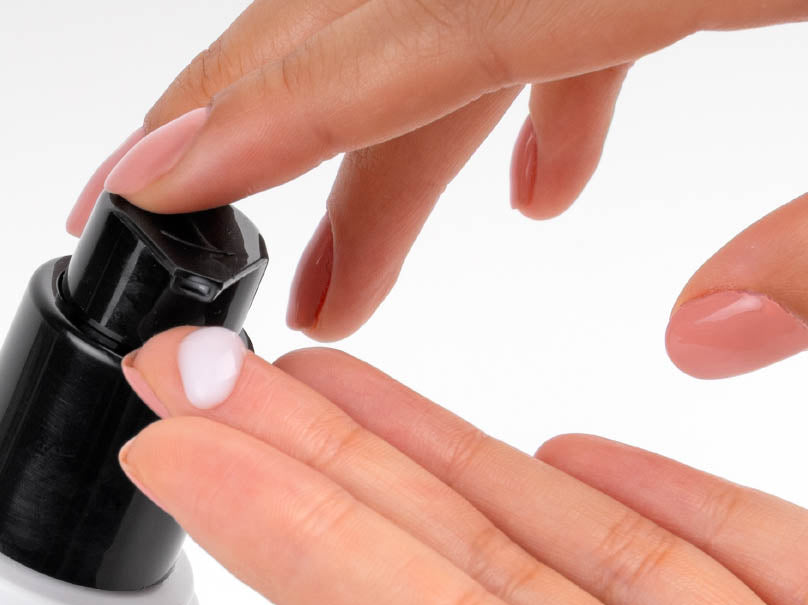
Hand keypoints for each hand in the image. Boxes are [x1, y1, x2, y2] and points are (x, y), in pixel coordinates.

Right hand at [68, 0, 807, 373]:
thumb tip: (699, 336)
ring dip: (399, 140)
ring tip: (363, 283)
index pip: (409, 25)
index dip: (260, 111)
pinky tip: (553, 177)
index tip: (140, 179)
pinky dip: (534, 84)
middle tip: (209, 264)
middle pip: (391, 1)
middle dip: (274, 131)